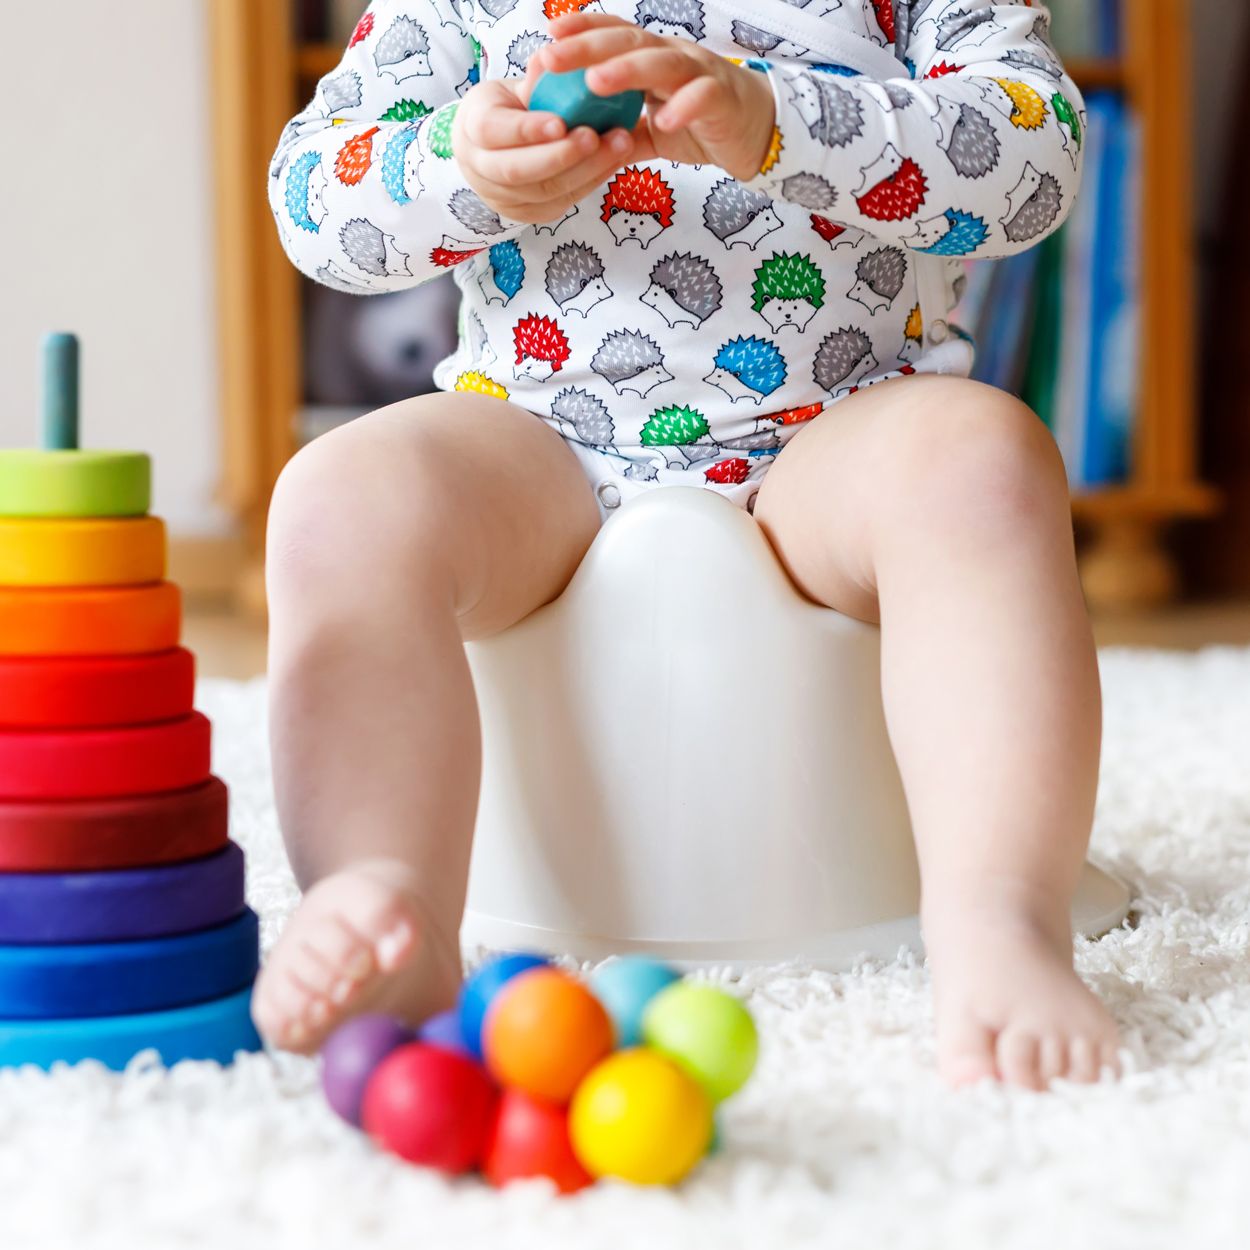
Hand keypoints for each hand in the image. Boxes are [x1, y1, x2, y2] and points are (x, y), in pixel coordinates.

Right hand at [451, 76, 636, 225]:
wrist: (492, 151)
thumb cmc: (507, 111)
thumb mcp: (513, 89)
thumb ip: (536, 80)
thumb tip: (561, 57)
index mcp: (472, 127)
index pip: (493, 131)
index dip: (526, 130)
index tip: (560, 122)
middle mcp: (481, 169)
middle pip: (519, 170)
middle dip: (562, 155)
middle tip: (596, 136)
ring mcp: (505, 199)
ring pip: (546, 191)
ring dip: (588, 169)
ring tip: (620, 144)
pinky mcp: (531, 215)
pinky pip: (564, 201)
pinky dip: (593, 179)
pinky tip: (615, 159)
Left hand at [529, 12, 776, 182]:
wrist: (759, 132)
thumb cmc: (704, 123)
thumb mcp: (654, 130)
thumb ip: (623, 132)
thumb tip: (584, 142)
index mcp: (654, 59)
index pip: (615, 36)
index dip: (583, 32)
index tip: (548, 38)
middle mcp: (674, 57)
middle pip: (628, 43)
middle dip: (588, 48)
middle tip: (552, 56)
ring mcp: (700, 74)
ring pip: (661, 63)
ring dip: (627, 70)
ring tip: (596, 82)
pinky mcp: (722, 99)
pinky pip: (701, 98)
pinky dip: (682, 108)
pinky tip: (662, 120)